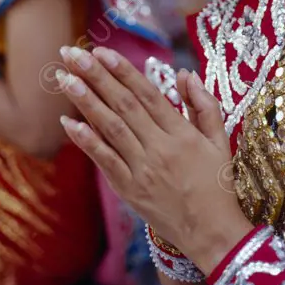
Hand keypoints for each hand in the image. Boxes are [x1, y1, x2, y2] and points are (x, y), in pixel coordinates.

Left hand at [56, 45, 251, 270]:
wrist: (211, 233)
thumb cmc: (217, 184)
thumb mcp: (220, 141)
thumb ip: (204, 105)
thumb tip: (184, 73)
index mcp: (182, 133)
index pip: (147, 94)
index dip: (123, 71)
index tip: (101, 51)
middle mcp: (160, 148)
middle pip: (124, 105)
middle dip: (96, 77)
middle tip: (71, 54)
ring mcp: (142, 169)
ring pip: (111, 128)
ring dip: (85, 102)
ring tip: (64, 79)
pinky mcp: (129, 190)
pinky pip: (105, 161)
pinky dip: (86, 141)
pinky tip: (68, 123)